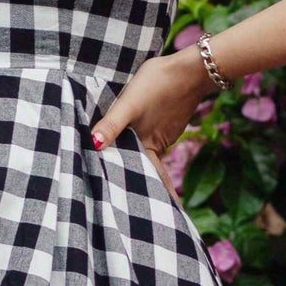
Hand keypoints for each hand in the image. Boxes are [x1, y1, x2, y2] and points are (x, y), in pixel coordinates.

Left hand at [87, 51, 203, 205]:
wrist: (192, 67)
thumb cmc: (159, 83)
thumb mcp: (130, 103)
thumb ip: (112, 123)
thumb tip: (94, 145)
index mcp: (149, 145)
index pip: (144, 178)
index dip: (146, 197)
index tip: (150, 219)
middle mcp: (156, 144)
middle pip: (144, 169)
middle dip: (140, 186)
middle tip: (132, 209)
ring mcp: (162, 133)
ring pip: (145, 153)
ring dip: (138, 165)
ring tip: (123, 180)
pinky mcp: (164, 122)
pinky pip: (150, 139)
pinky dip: (142, 146)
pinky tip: (131, 145)